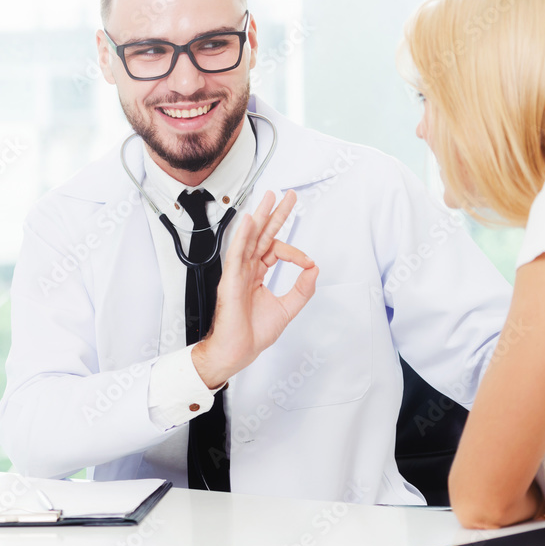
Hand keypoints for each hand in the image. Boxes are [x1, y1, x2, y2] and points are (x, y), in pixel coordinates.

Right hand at [192, 190, 318, 387]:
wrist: (237, 350)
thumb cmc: (253, 333)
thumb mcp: (287, 309)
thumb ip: (302, 289)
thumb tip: (314, 268)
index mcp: (257, 274)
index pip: (276, 251)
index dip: (294, 251)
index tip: (307, 262)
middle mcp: (246, 269)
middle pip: (262, 234)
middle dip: (275, 213)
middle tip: (287, 195)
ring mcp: (237, 272)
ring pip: (249, 237)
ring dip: (260, 215)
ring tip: (269, 196)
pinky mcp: (230, 280)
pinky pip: (236, 252)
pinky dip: (242, 235)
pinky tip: (249, 220)